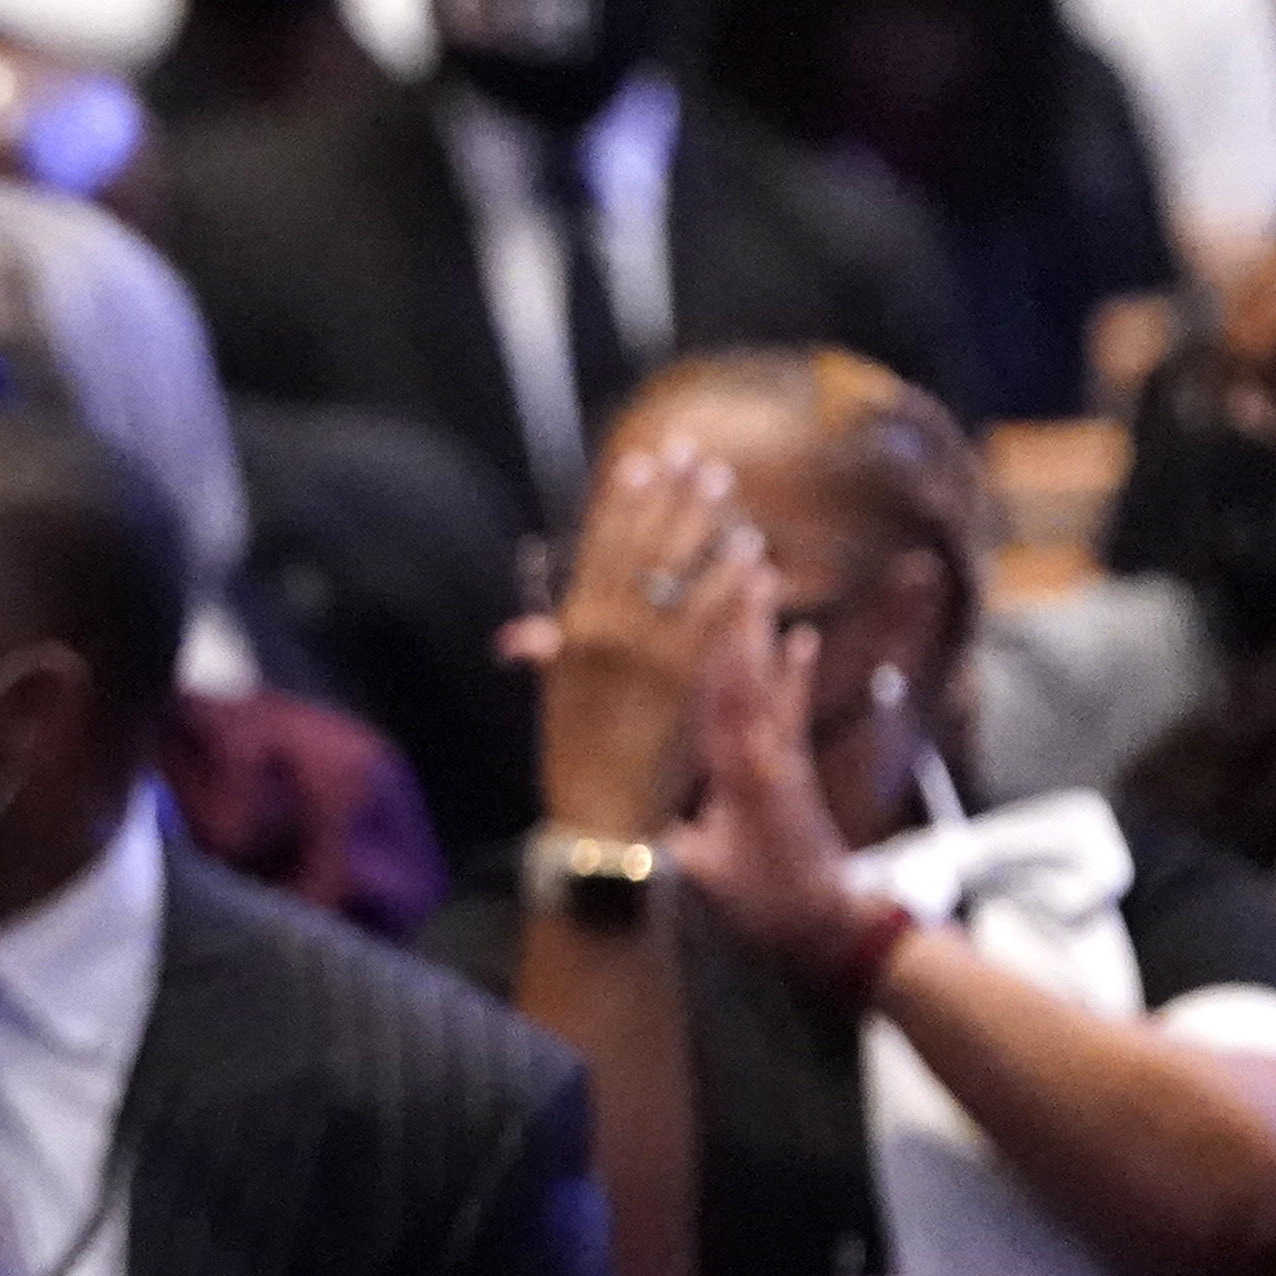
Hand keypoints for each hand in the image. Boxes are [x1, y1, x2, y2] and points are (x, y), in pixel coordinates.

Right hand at [512, 443, 761, 838]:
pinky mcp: (680, 680)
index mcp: (572, 632)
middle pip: (640, 547)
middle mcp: (602, 633)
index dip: (621, 504)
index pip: (597, 550)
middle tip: (696, 458)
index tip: (641, 464)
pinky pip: (709, 617)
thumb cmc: (577, 759)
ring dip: (700, 525)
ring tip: (725, 489)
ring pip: (675, 572)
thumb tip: (526, 625)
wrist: (598, 817)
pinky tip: (749, 553)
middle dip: (668, 499)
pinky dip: (728, 581)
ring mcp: (641, 655)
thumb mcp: (557, 697)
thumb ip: (550, 652)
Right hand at [663, 567, 890, 976]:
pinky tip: (802, 637)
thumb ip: (665, 835)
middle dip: (728, 607)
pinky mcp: (796, 766)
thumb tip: (614, 807)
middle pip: (739, 665)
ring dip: (760, 623)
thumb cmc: (765, 905)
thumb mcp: (702, 875)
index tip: (676, 591)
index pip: (704, 694)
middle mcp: (761, 748)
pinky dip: (795, 671)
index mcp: (732, 770)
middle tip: (727, 549)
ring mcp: (782, 753)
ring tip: (760, 567)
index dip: (691, 643)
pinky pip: (793, 707)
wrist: (833, 926)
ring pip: (767, 674)